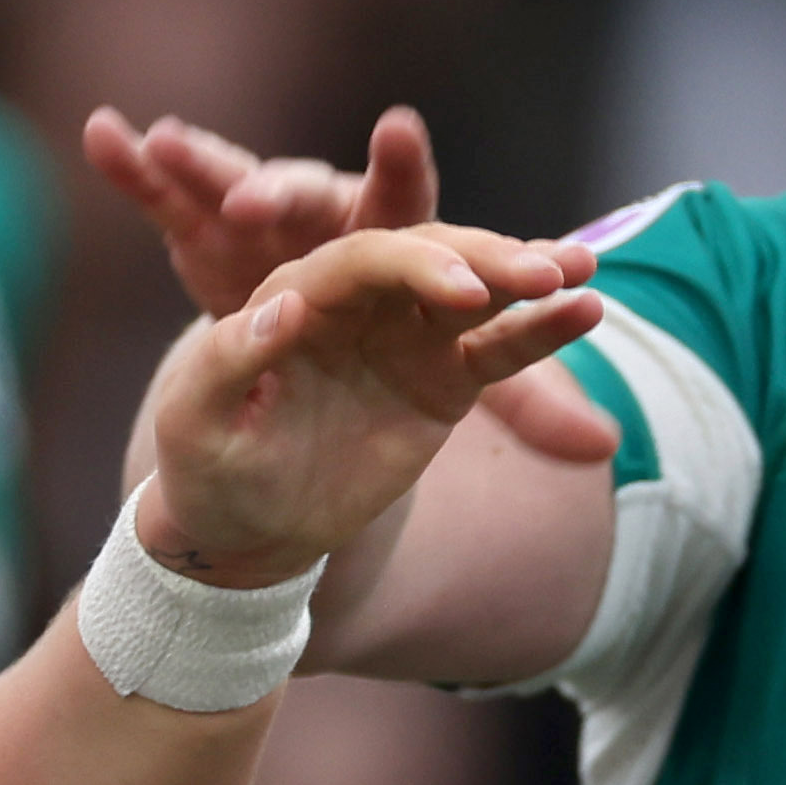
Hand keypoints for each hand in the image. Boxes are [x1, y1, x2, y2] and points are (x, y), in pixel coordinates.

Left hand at [81, 105, 604, 572]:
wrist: (244, 526)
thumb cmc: (205, 466)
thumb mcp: (196, 419)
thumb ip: (231, 358)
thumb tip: (287, 301)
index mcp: (292, 292)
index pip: (360, 259)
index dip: (414, 266)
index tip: (463, 292)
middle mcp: (356, 300)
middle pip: (428, 258)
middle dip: (485, 259)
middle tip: (543, 271)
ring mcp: (404, 334)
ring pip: (475, 290)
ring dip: (528, 276)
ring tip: (583, 272)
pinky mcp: (442, 377)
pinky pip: (499, 347)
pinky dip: (542, 329)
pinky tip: (589, 309)